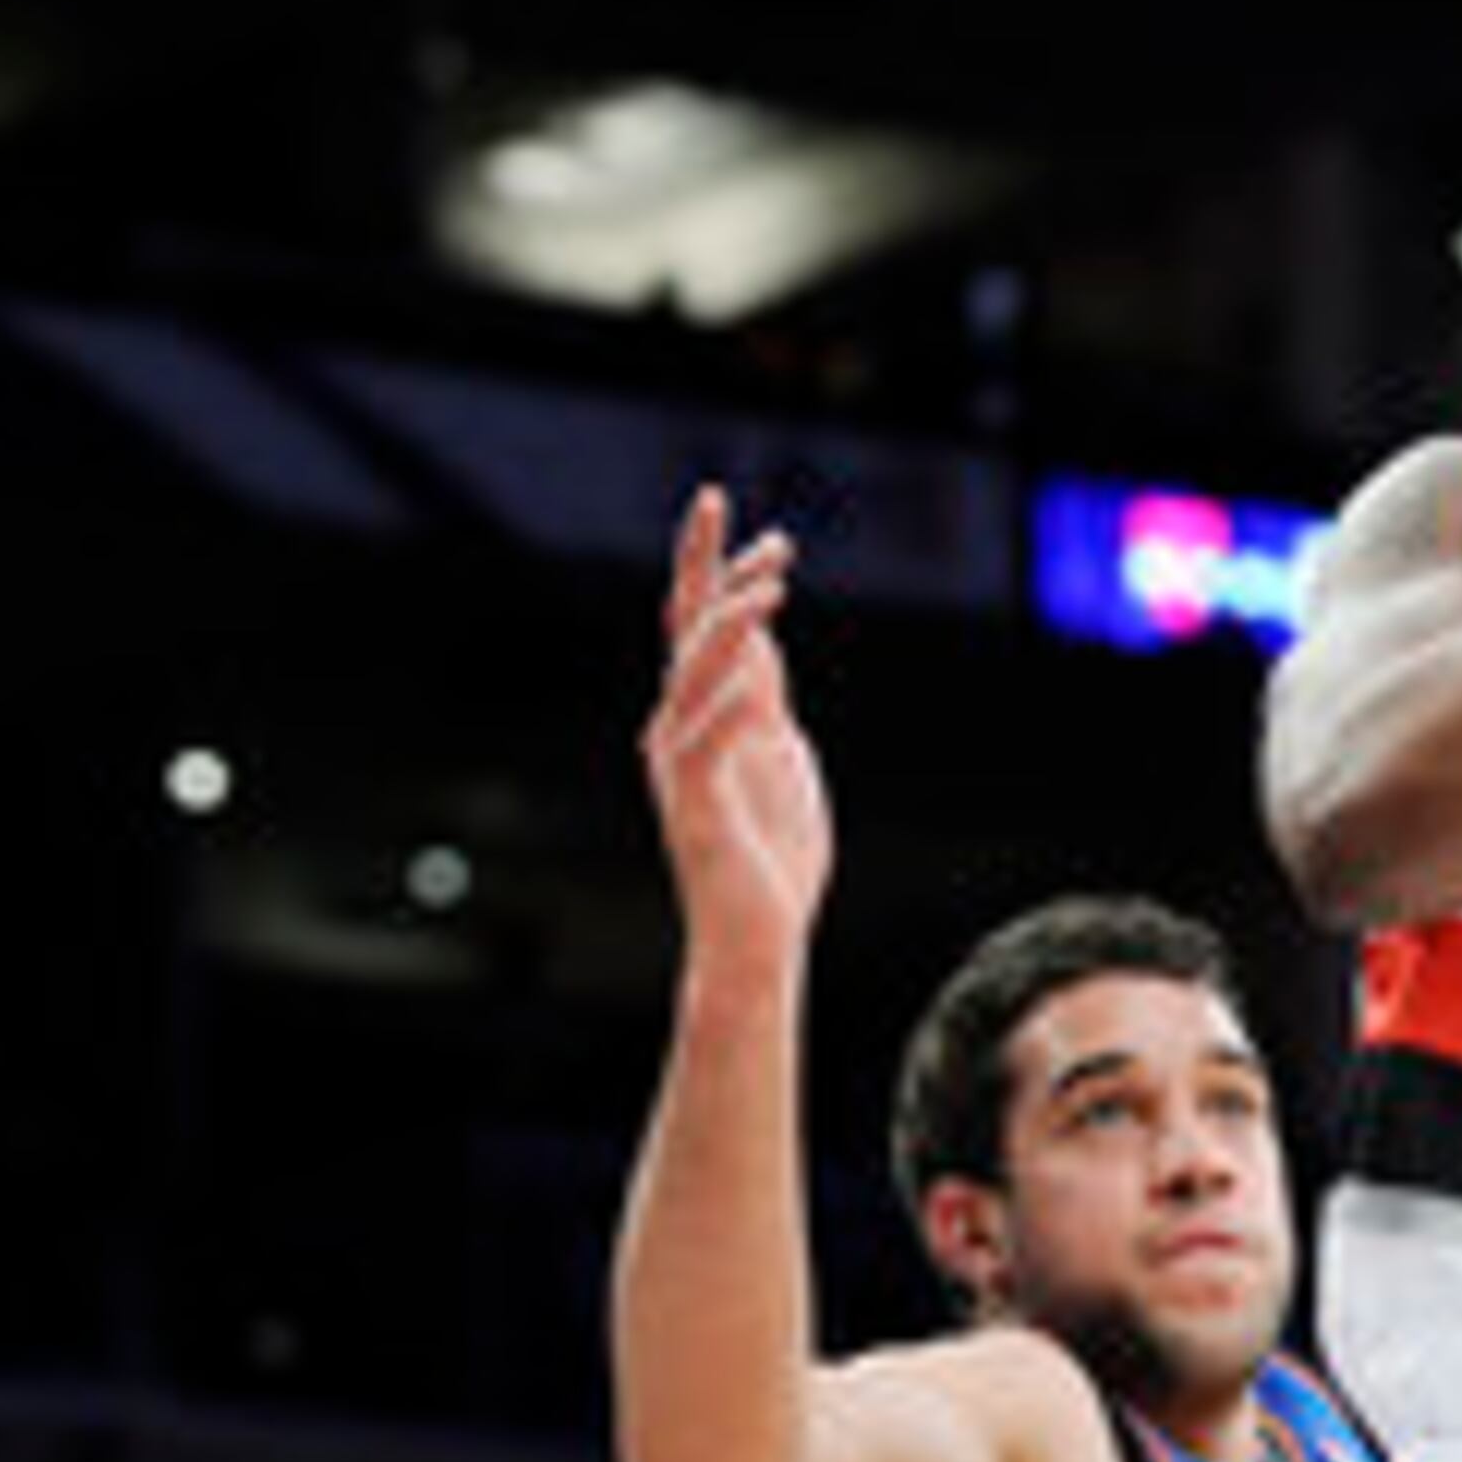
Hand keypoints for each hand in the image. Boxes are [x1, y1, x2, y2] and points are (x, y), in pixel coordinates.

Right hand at [648, 482, 830, 969]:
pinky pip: (703, 743)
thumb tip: (761, 649)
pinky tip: (753, 674)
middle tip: (760, 534)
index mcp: (705, 713)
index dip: (720, 572)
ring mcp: (683, 766)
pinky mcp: (697, 806)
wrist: (757, 936)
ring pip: (694, 677)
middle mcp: (680, 729)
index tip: (753, 524)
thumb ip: (765, 703)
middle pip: (691, 634)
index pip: (703, 628)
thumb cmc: (772, 856)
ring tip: (770, 591)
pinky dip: (724, 706)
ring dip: (730, 629)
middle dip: (719, 577)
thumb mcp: (780, 756)